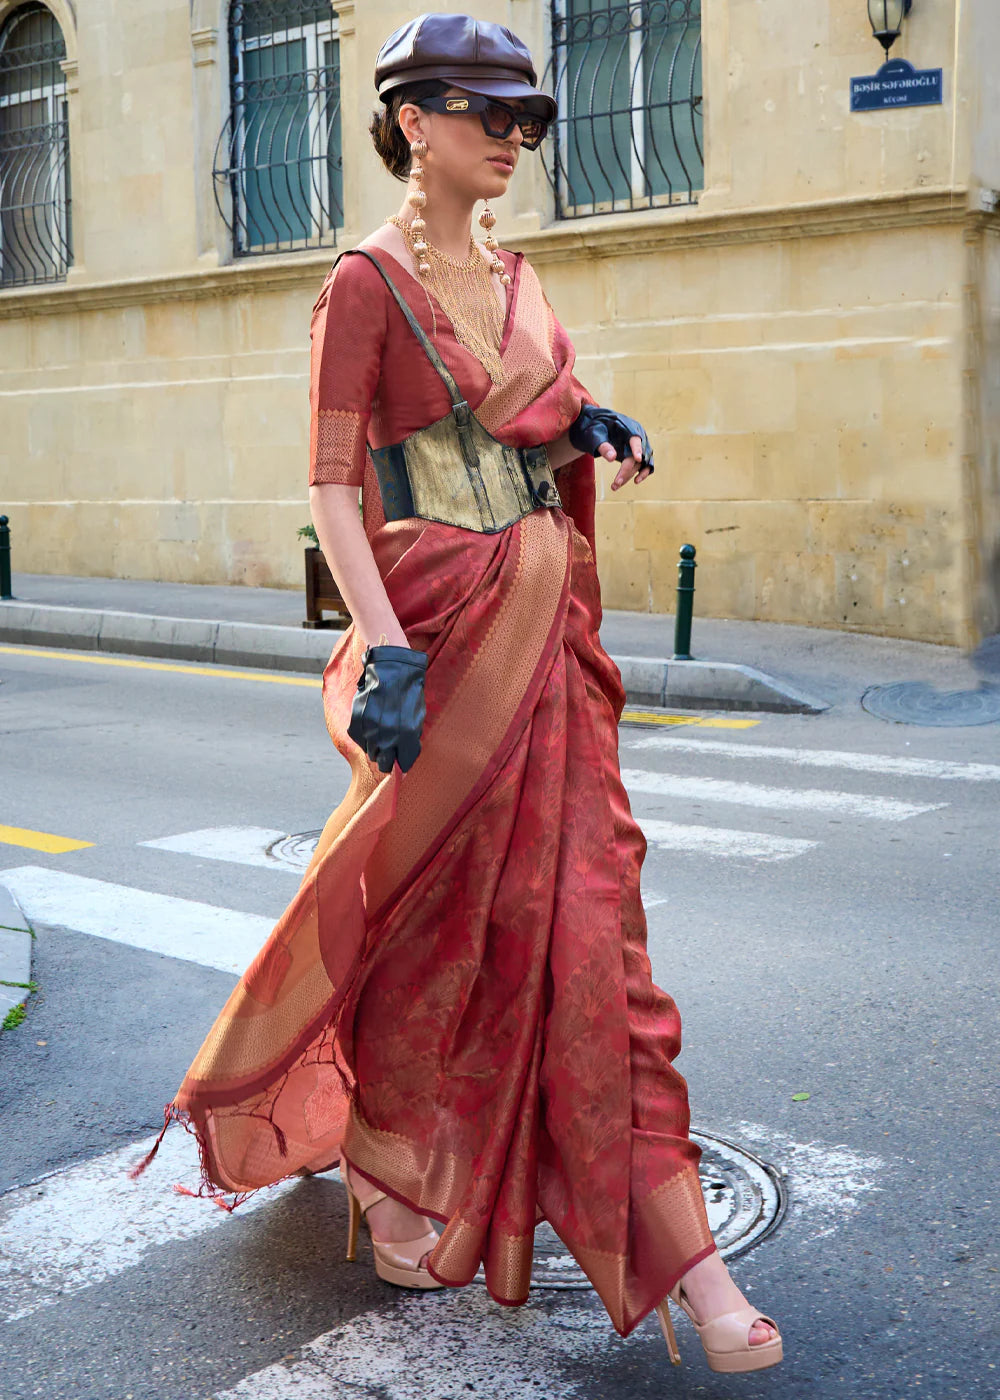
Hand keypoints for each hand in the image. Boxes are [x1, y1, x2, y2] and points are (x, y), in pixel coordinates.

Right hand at [348, 643, 427, 773]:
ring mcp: (370, 731)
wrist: (390, 669)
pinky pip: (360, 740)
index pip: (404, 763)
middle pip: (385, 763)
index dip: (403, 764)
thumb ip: (411, 739)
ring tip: (381, 732)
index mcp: (407, 736)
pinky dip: (365, 737)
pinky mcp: (357, 724)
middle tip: (390, 753)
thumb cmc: (407, 692)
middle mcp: (387, 736)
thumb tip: (405, 757)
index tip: (401, 762)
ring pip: (371, 753)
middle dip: (389, 760)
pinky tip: (372, 724)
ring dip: (377, 747)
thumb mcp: (417, 716)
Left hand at [567, 405, 653, 489]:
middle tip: (615, 483)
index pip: (635, 439)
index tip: (638, 458)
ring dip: (629, 475)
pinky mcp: (638, 455)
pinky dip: (642, 474)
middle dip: (627, 470)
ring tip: (615, 486)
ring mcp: (639, 446)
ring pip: (640, 464)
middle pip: (636, 455)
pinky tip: (636, 481)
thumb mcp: (595, 435)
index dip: (637, 449)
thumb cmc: (596, 428)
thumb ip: (603, 446)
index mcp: (629, 427)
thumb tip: (612, 458)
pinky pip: (644, 465)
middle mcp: (638, 436)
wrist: (596, 427)